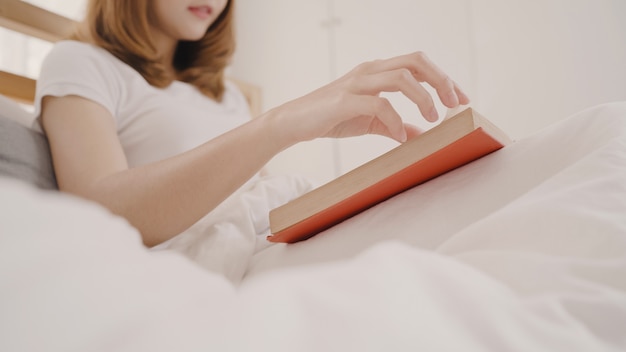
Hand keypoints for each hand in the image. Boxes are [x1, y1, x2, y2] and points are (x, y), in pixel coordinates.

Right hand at [269, 51, 469, 145]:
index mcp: (378, 71)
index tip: (462, 99)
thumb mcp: (370, 121)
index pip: (418, 64)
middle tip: (455, 104)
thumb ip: (394, 125)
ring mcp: (357, 83)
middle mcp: (370, 71)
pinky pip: (379, 104)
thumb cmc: (331, 117)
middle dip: (441, 80)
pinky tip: (401, 136)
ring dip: (423, 98)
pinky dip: (396, 121)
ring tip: (432, 119)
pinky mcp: (345, 100)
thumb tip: (419, 136)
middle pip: (415, 62)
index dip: (444, 78)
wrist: (294, 122)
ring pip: (401, 77)